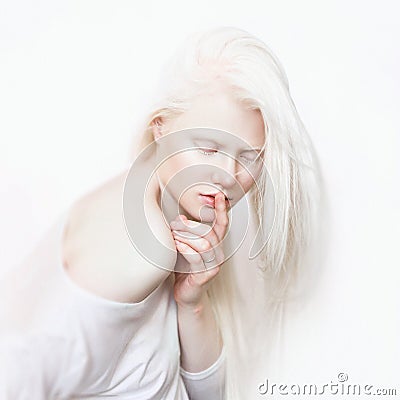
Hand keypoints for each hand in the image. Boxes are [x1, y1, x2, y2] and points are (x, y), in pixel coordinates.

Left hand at [170, 192, 228, 307]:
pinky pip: (197, 258)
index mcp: (216, 245)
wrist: (186, 294)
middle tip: (176, 223)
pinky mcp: (206, 275)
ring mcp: (214, 265)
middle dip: (192, 226)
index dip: (222, 210)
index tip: (219, 196)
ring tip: (173, 235)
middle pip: (210, 233)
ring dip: (187, 237)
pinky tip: (176, 246)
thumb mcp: (188, 247)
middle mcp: (218, 254)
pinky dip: (185, 249)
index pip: (222, 224)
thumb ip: (188, 234)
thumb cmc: (186, 269)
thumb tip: (181, 218)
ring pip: (204, 244)